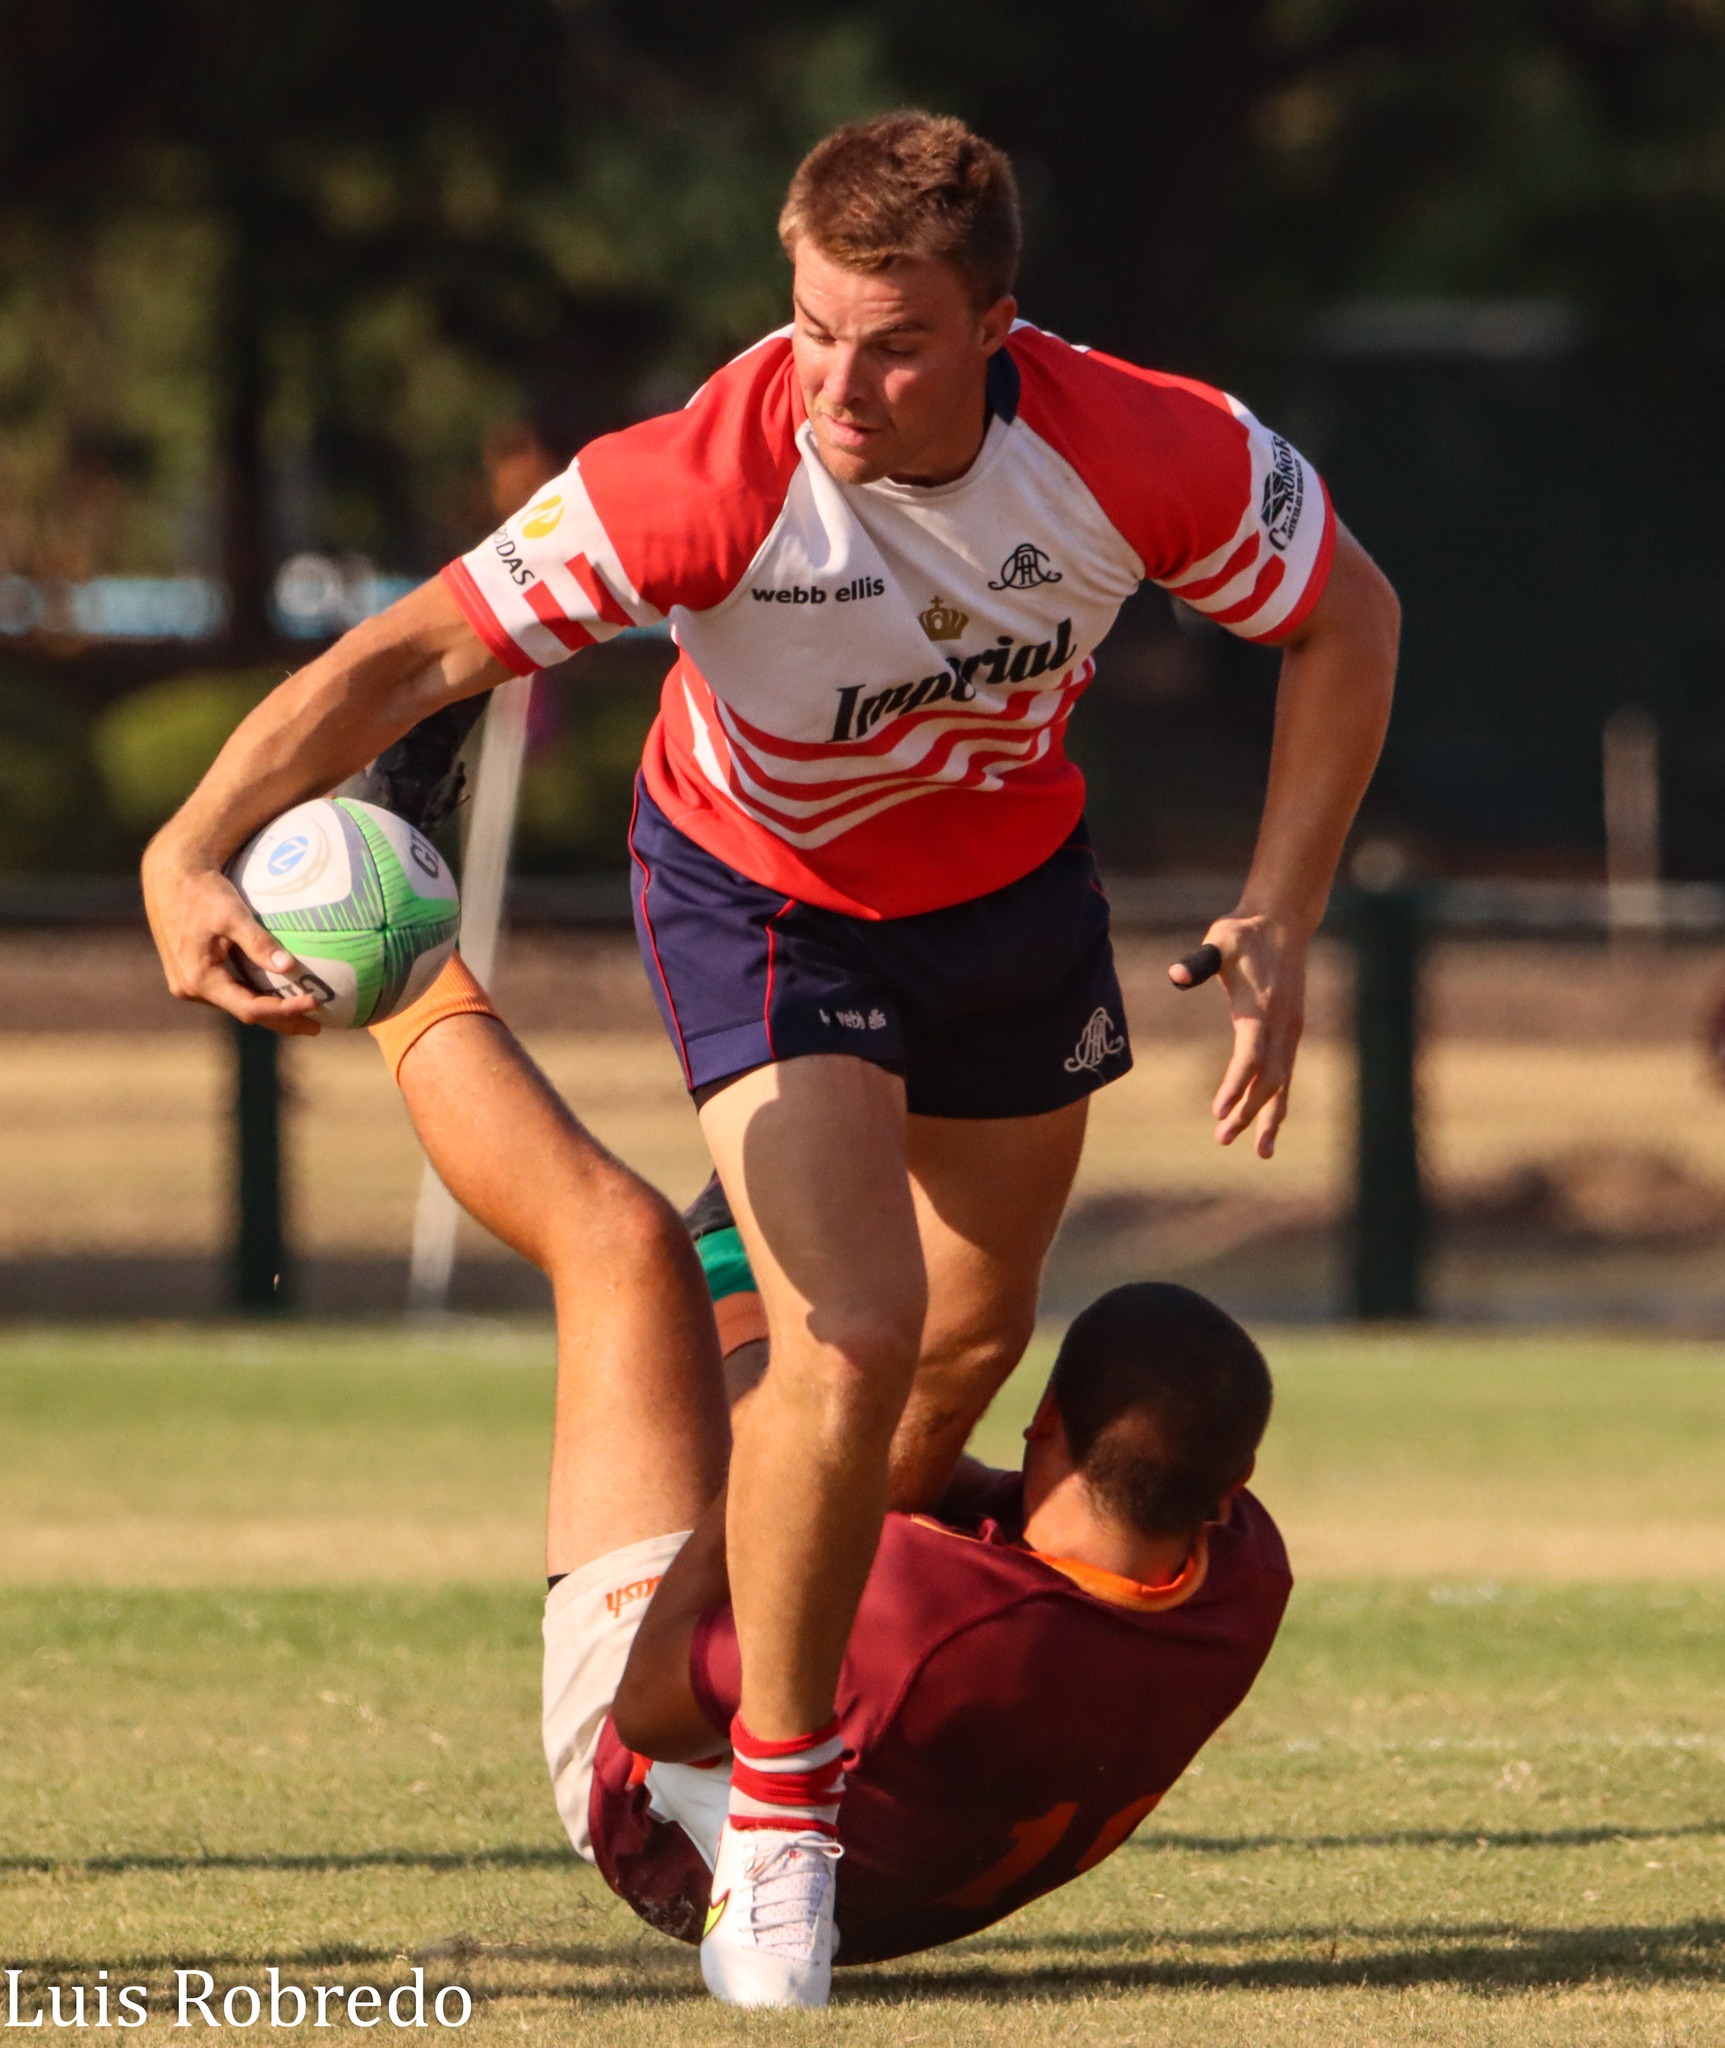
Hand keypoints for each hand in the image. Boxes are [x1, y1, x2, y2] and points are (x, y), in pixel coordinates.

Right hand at [142, 843, 323, 1034]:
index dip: (285, 1011)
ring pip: (236, 1003)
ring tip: (304, 1015)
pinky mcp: (193, 974)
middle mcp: (190, 989)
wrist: (171, 875)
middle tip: (317, 1027)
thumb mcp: (231, 914)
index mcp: (198, 979)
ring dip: (269, 1010)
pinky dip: (254, 994)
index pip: (250, 1008)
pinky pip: (229, 990)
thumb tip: (290, 967)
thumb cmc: (201, 890)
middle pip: (244, 1013)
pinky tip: (278, 993)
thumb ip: (258, 942)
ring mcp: (189, 984)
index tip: (316, 1004)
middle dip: (282, 1021)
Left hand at [1168, 914, 1306, 1157]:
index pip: (1251, 1056)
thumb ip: (1199, 960)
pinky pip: (1286, 1074)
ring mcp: (1290, 1031)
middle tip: (1222, 1138)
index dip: (1236, 1085)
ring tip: (1260, 1152)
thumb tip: (1174, 974)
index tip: (1218, 1111)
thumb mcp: (1219, 939)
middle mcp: (1282, 1025)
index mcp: (1262, 1009)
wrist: (1283, 922)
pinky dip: (1278, 1101)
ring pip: (1284, 1083)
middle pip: (1270, 1079)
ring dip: (1270, 1117)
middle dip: (1249, 1112)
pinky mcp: (1291, 1032)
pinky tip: (1269, 1124)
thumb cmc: (1244, 933)